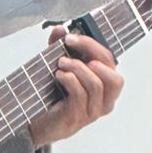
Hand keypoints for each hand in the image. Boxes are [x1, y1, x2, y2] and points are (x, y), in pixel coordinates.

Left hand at [28, 29, 124, 147]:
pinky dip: (69, 80)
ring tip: (60, 63)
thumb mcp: (60, 68)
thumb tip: (60, 28)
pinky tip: (59, 75)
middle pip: (113, 76)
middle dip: (92, 54)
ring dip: (77, 67)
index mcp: (105, 87)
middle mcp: (104, 101)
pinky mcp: (77, 118)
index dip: (93, 45)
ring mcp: (92, 112)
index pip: (110, 62)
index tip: (72, 37)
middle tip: (71, 46)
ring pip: (96, 84)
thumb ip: (60, 49)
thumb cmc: (53, 97)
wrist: (38, 124)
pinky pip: (80, 95)